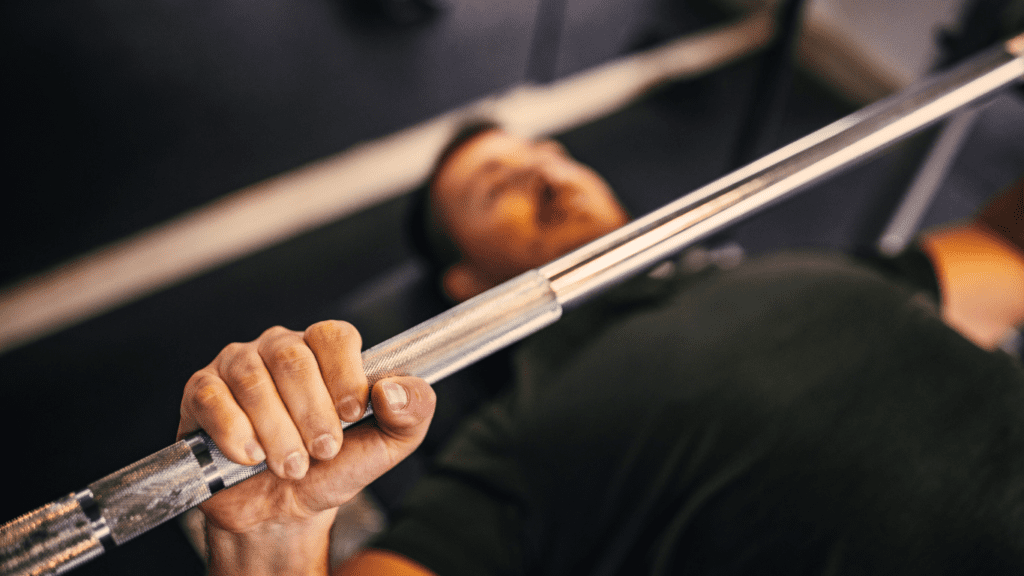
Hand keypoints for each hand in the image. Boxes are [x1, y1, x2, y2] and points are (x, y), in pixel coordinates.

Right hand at [176, 320, 434, 574]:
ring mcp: (237, 366)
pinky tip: (249, 457)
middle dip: (312, 413)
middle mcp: (279, 347)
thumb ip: (411, 411)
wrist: (285, 508)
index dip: (345, 374)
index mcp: (324, 349)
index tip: (352, 414)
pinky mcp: (201, 392)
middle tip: (322, 451)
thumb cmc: (335, 466)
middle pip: (292, 359)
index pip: (333, 335)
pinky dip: (233, 433)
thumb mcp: (388, 444)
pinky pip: (211, 399)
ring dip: (277, 432)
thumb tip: (393, 390)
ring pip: (253, 382)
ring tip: (291, 466)